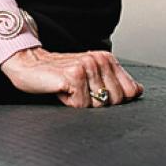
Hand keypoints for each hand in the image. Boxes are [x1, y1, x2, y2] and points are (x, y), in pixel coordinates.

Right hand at [1, 47, 143, 108]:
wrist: (28, 64)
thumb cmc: (58, 74)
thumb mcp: (91, 75)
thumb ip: (115, 82)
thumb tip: (138, 91)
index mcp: (107, 59)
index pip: (130, 92)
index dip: (114, 101)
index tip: (95, 94)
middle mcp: (99, 60)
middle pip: (116, 102)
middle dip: (97, 104)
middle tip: (79, 92)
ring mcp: (87, 67)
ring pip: (99, 106)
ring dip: (81, 104)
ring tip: (70, 90)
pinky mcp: (73, 76)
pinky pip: (81, 106)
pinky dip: (69, 104)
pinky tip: (61, 91)